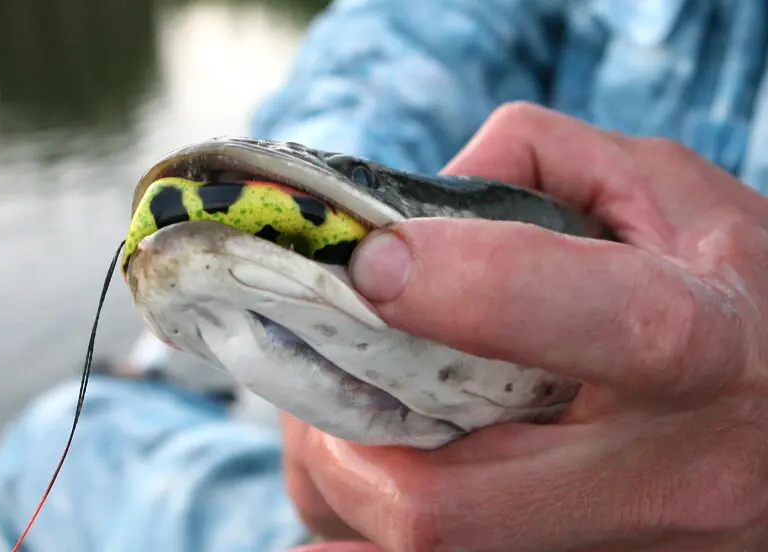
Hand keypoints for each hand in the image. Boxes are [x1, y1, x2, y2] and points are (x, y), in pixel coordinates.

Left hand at [286, 103, 767, 551]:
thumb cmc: (722, 284)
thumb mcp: (659, 191)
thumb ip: (532, 165)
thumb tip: (402, 210)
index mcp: (702, 346)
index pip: (601, 322)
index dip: (474, 287)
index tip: (372, 259)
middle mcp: (665, 480)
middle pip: (449, 506)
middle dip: (341, 438)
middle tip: (316, 371)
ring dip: (336, 481)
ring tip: (340, 414)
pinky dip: (358, 530)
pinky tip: (358, 475)